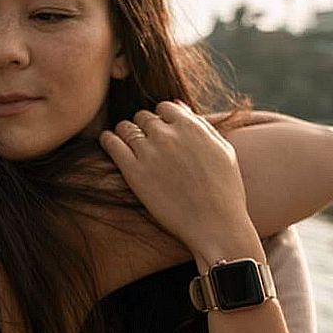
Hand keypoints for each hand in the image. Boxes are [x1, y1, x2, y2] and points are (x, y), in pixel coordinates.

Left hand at [98, 101, 261, 264]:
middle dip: (144, 127)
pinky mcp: (134, 171)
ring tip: (126, 143)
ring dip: (125, 132)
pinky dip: (108, 139)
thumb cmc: (224, 191)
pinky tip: (109, 143)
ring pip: (126, 127)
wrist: (216, 225)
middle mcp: (168, 134)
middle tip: (145, 142)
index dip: (162, 118)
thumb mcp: (223, 151)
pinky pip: (111, 143)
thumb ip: (202, 126)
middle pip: (144, 116)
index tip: (161, 131)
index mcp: (191, 126)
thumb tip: (180, 108)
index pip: (165, 107)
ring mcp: (149, 152)